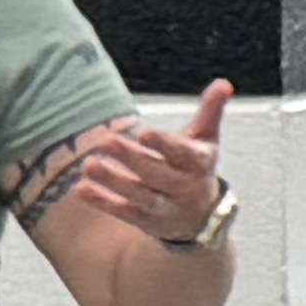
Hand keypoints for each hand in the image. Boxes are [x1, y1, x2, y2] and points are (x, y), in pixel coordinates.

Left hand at [65, 82, 235, 244]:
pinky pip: (123, 213)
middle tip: (105, 141)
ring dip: (112, 181)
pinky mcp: (147, 222)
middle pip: (155, 174)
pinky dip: (102, 202)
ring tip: (88, 165)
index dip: (164, 144)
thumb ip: (210, 112)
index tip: (143, 133)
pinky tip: (80, 189)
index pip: (182, 154)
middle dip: (130, 159)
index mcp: (199, 164)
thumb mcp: (206, 140)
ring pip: (138, 196)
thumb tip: (224, 83)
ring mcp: (165, 208)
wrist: (200, 218)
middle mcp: (185, 188)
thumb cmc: (196, 166)